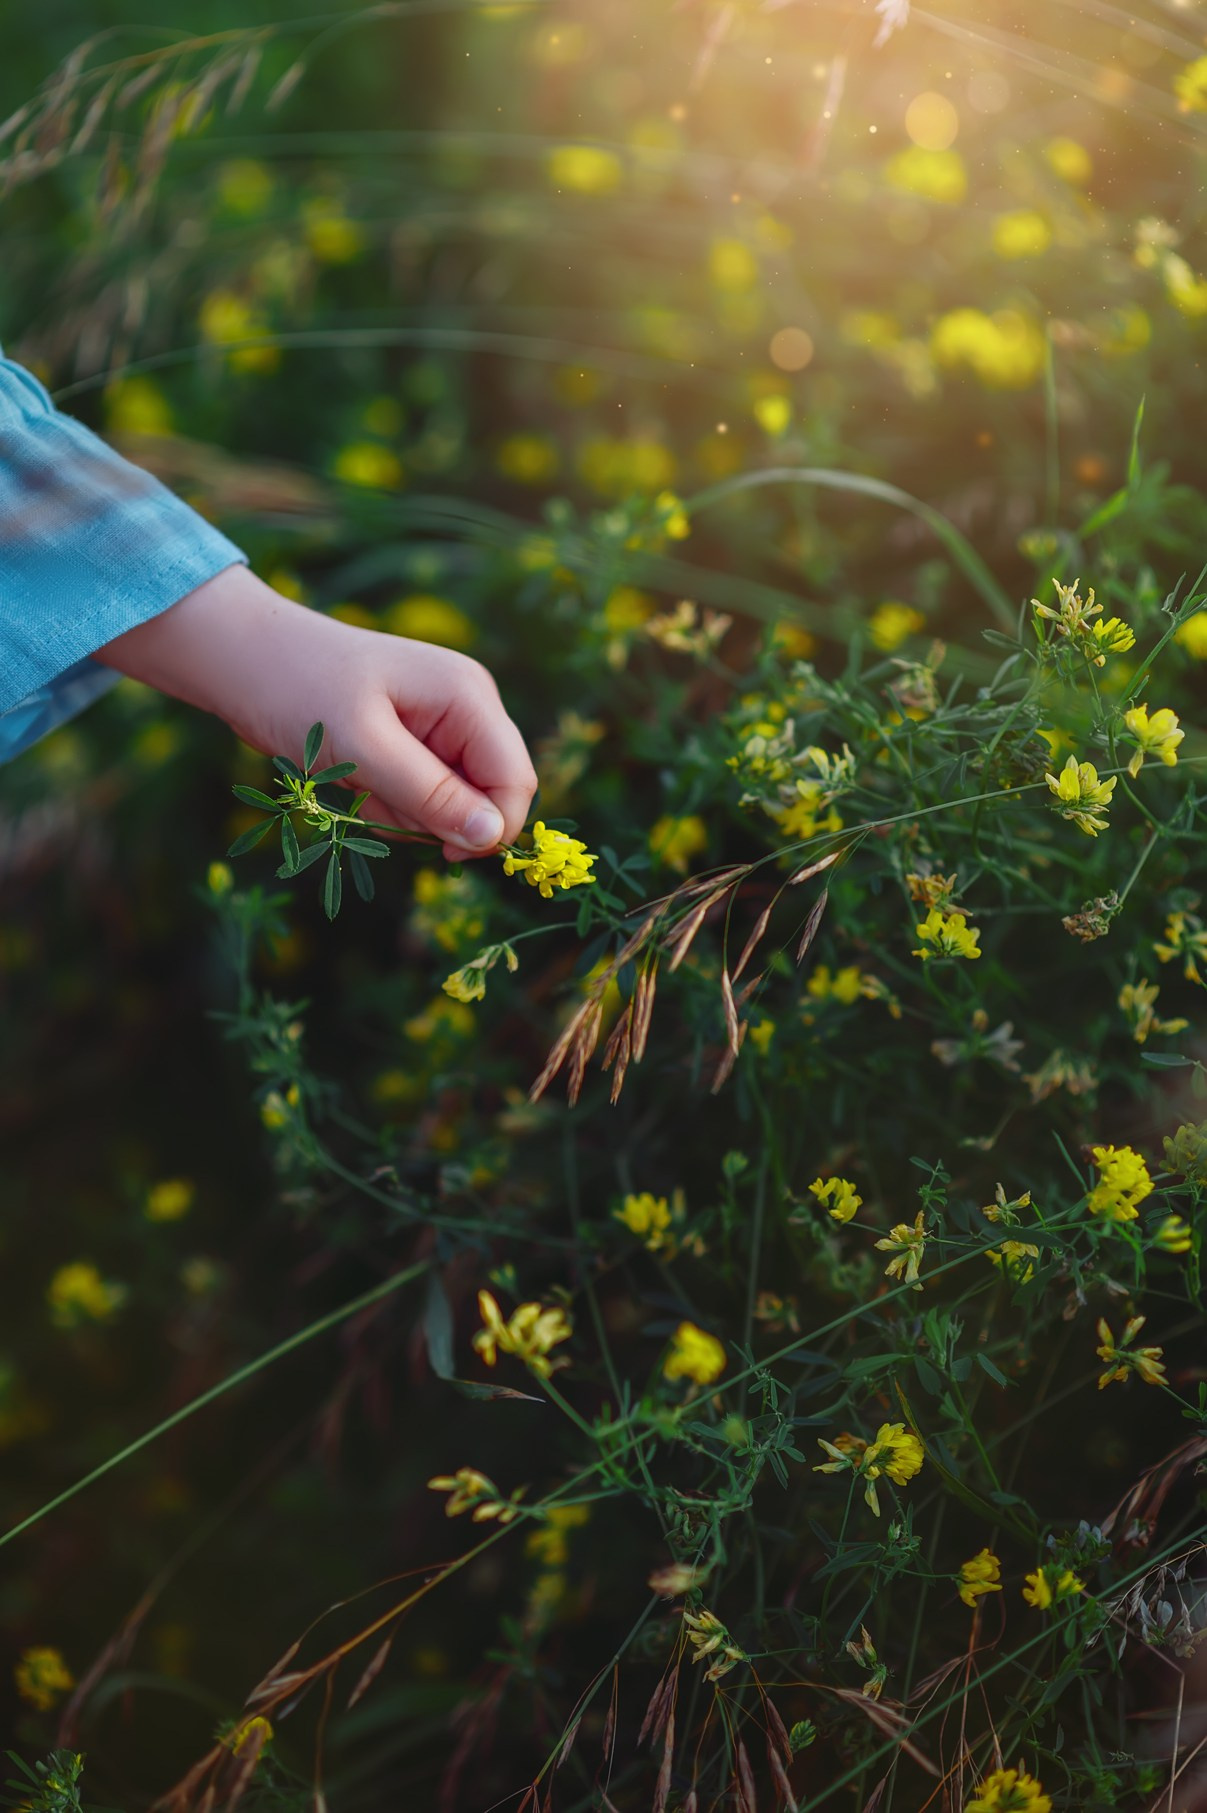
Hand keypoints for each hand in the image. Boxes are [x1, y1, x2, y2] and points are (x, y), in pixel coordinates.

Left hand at [95, 566, 537, 859]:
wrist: (242, 659)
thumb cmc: (299, 691)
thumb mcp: (362, 749)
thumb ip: (431, 795)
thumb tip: (492, 838)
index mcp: (468, 697)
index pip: (515, 781)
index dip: (490, 828)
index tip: (439, 854)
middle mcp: (467, 708)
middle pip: (486, 796)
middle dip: (433, 816)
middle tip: (373, 798)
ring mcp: (442, 724)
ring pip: (450, 805)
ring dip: (402, 812)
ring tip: (351, 782)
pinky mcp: (415, 740)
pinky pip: (420, 796)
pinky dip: (386, 803)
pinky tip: (350, 779)